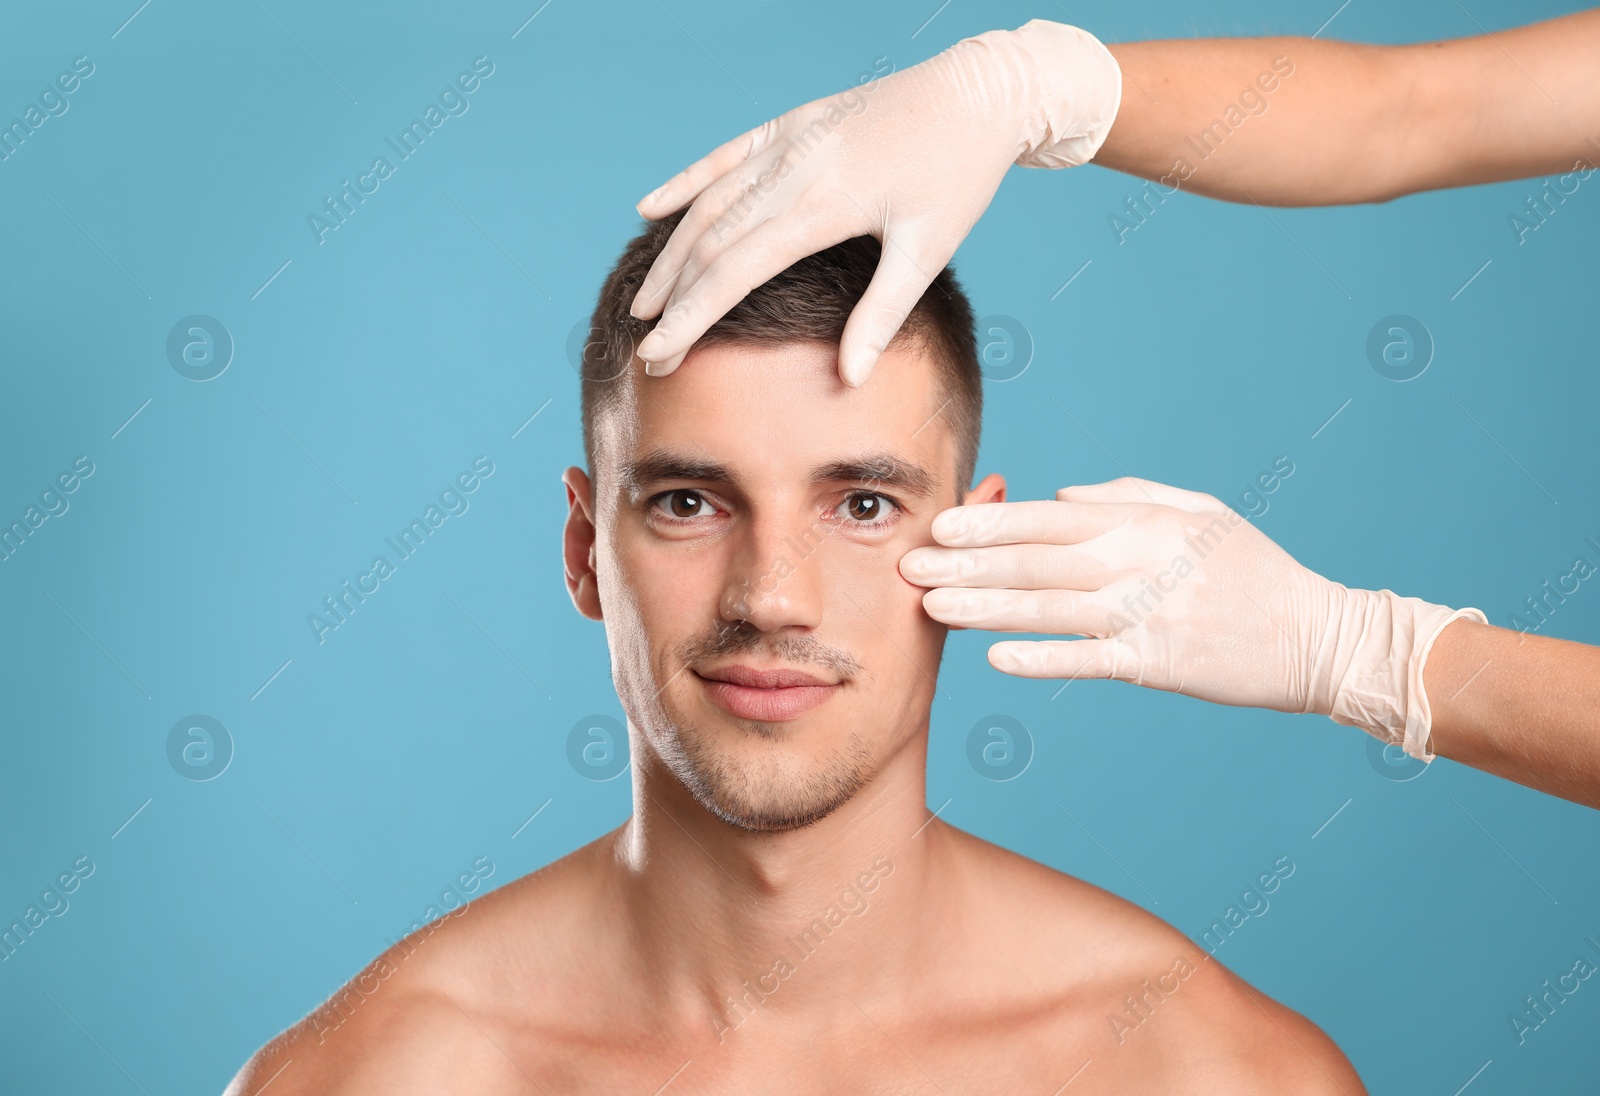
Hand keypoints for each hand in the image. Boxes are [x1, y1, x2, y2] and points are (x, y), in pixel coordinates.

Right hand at [626, 19, 1121, 384]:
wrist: (978, 92)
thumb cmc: (959, 174)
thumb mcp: (929, 249)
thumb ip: (882, 313)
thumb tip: (850, 380)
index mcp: (825, 204)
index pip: (735, 271)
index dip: (691, 318)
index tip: (658, 356)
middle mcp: (794, 168)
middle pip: (710, 243)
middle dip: (673, 301)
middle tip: (646, 351)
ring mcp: (788, 141)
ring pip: (709, 203)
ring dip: (670, 255)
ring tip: (643, 302)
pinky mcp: (791, 124)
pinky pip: (724, 157)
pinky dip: (684, 184)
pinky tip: (649, 209)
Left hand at [897, 477, 1483, 755]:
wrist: (1317, 636)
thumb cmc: (1253, 569)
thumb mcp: (1199, 512)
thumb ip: (1128, 496)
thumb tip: (1060, 493)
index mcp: (1146, 522)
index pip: (1051, 518)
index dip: (991, 521)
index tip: (940, 524)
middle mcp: (1141, 563)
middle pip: (1037, 561)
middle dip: (967, 563)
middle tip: (908, 566)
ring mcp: (1149, 614)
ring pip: (1050, 609)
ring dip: (985, 608)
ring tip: (931, 607)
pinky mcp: (1158, 662)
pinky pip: (1089, 660)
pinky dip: (1043, 658)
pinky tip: (996, 657)